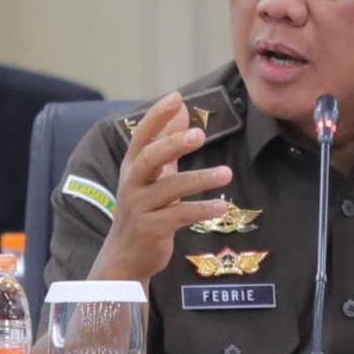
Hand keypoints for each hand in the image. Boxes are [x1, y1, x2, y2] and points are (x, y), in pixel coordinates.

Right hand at [91, 92, 232, 281]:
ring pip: (169, 188)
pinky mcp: (151, 229)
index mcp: (134, 167)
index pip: (142, 136)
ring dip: (200, 179)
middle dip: (172, 144)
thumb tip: (181, 108)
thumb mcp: (153, 173)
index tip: (176, 98)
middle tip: (199, 134)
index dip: (157, 117)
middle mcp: (133, 183)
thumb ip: (167, 142)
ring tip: (227, 173)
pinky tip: (222, 206)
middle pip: (149, 158)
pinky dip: (201, 209)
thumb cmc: (145, 208)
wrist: (126, 256)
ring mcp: (139, 207)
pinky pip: (178, 216)